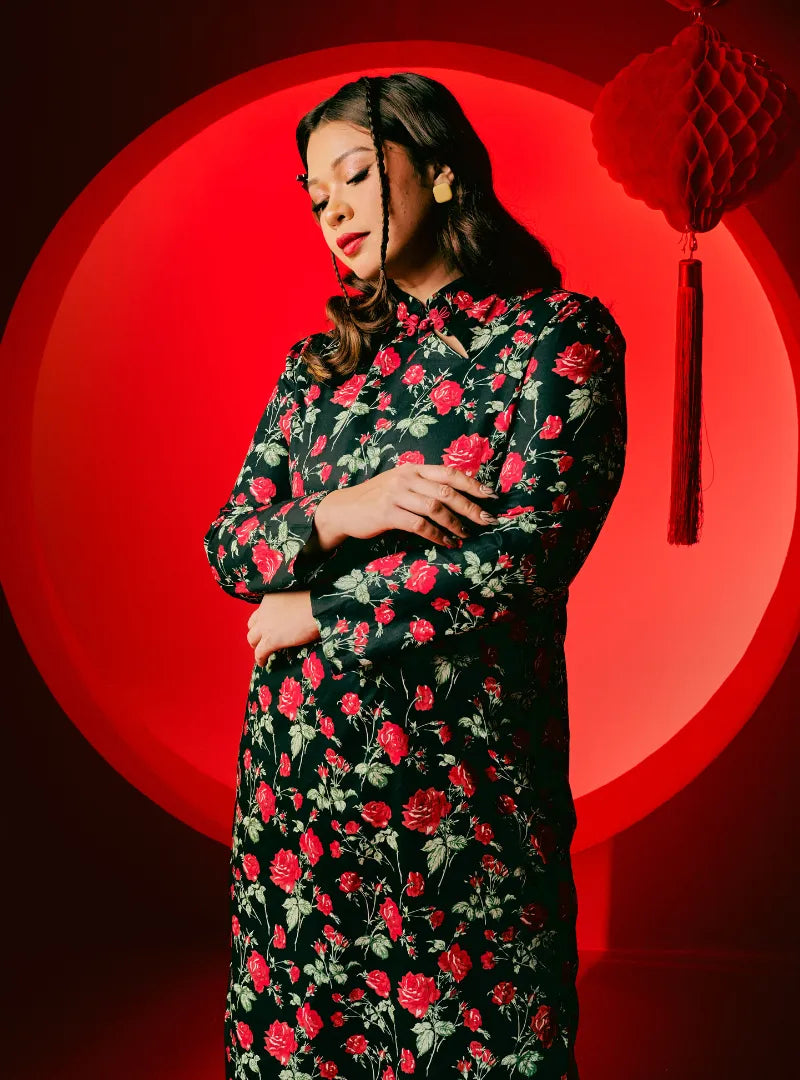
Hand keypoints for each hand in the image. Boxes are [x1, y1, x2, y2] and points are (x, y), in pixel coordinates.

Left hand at [246, 590, 319, 666]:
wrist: (319, 607)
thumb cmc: (315, 600)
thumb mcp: (296, 597)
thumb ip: (289, 605)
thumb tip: (295, 614)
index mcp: (270, 599)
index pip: (259, 612)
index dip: (262, 621)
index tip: (268, 626)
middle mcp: (264, 611)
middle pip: (252, 625)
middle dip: (256, 633)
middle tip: (264, 640)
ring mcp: (266, 627)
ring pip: (252, 639)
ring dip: (257, 645)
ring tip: (263, 652)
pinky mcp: (271, 640)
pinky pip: (260, 653)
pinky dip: (260, 659)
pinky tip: (264, 663)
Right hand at [314, 463, 499, 550]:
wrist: (344, 509)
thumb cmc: (377, 499)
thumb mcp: (401, 485)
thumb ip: (424, 486)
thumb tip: (456, 498)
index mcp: (413, 469)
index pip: (449, 473)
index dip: (472, 483)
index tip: (491, 495)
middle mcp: (406, 478)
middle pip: (446, 491)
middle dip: (470, 507)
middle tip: (486, 520)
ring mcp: (396, 494)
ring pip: (435, 508)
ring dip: (454, 524)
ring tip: (465, 535)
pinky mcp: (388, 513)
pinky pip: (419, 525)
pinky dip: (436, 535)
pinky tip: (446, 542)